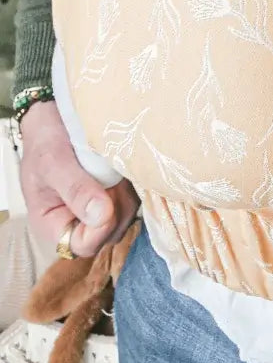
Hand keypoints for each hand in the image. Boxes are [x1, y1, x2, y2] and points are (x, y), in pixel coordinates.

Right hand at [18, 100, 138, 257]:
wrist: (56, 116)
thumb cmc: (46, 140)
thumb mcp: (54, 163)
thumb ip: (76, 190)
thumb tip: (102, 216)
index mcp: (54, 224)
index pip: (83, 245)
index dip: (100, 229)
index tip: (107, 200)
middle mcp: (79, 220)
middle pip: (110, 232)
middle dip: (117, 206)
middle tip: (109, 175)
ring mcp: (101, 206)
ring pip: (127, 214)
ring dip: (126, 191)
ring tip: (113, 166)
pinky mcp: (118, 191)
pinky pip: (136, 197)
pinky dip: (135, 182)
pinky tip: (124, 164)